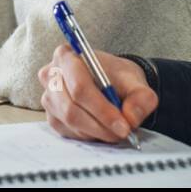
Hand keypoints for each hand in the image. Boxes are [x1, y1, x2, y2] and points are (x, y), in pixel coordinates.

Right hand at [38, 44, 157, 143]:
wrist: (111, 82)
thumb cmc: (117, 77)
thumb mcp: (136, 81)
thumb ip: (141, 97)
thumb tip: (130, 117)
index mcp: (67, 56)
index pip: (80, 87)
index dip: (102, 109)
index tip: (123, 125)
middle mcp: (51, 75)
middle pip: (71, 107)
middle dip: (100, 125)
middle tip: (123, 132)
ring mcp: (49, 97)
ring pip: (70, 122)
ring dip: (97, 131)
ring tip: (117, 131)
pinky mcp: (52, 116)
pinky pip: (69, 132)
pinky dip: (89, 135)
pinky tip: (102, 129)